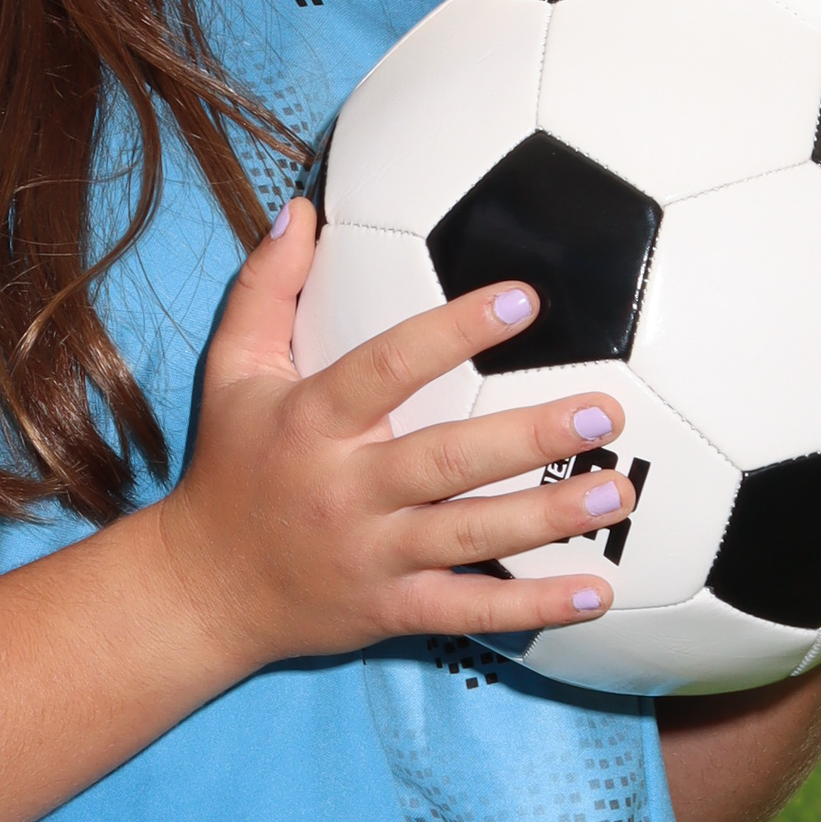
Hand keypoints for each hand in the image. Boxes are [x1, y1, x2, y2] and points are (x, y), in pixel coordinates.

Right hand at [158, 200, 634, 668]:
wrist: (202, 589)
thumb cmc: (229, 467)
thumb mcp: (231, 371)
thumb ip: (265, 288)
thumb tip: (302, 210)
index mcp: (311, 422)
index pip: (387, 368)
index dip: (454, 331)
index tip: (523, 300)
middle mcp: (346, 489)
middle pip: (448, 460)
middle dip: (530, 436)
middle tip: (604, 411)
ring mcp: (372, 555)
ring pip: (472, 537)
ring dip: (550, 516)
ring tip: (618, 489)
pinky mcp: (391, 610)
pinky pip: (471, 611)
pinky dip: (534, 608)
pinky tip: (597, 592)